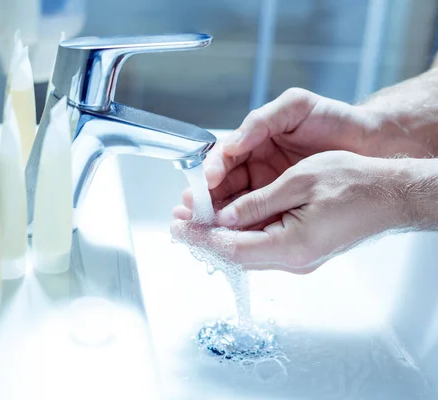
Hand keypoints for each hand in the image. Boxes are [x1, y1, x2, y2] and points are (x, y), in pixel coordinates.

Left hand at [171, 151, 407, 272]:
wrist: (391, 195)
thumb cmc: (355, 184)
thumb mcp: (300, 183)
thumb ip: (258, 203)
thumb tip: (225, 215)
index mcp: (290, 245)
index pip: (230, 247)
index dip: (200, 236)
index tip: (177, 226)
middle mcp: (292, 259)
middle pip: (234, 254)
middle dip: (202, 236)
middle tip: (178, 220)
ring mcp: (297, 258)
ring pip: (246, 251)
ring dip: (218, 234)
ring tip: (194, 217)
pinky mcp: (301, 250)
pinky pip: (260, 245)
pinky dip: (238, 233)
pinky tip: (225, 220)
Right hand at [173, 88, 377, 221]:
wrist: (372, 142)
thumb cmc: (334, 119)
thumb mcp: (294, 106)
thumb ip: (260, 121)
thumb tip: (230, 144)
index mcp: (254, 143)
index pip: (224, 158)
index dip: (211, 171)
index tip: (204, 183)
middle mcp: (256, 166)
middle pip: (223, 185)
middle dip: (205, 199)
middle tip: (189, 211)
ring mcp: (270, 187)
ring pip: (237, 204)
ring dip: (218, 215)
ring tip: (201, 227)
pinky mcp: (285, 205)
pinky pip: (260, 216)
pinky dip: (244, 225)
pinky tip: (231, 234)